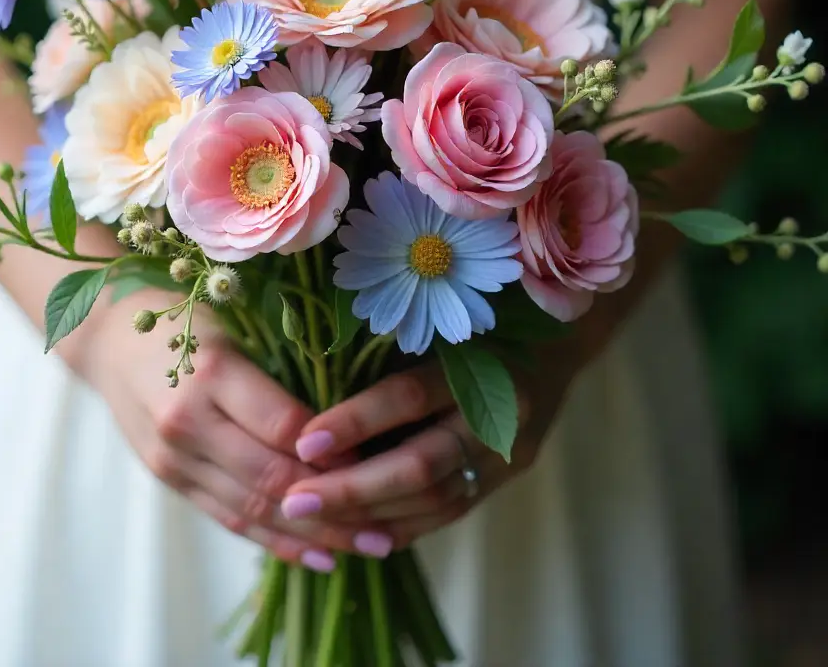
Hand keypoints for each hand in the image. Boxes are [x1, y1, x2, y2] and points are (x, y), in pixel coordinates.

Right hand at [67, 293, 394, 569]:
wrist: (107, 337)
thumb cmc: (184, 315)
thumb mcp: (236, 321)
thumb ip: (282, 364)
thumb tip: (347, 417)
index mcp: (211, 370)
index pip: (284, 426)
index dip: (334, 451)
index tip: (384, 459)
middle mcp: (188, 420)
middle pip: (270, 477)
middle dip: (334, 506)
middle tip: (389, 522)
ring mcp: (173, 458)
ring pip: (252, 509)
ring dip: (312, 535)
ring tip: (368, 547)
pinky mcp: (169, 479)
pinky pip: (227, 519)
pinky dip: (274, 540)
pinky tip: (317, 554)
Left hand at [279, 333, 599, 550]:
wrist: (555, 342)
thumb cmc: (475, 319)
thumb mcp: (435, 321)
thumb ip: (388, 349)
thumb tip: (311, 384)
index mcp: (479, 359)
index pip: (410, 397)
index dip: (355, 421)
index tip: (303, 441)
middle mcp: (500, 412)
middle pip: (422, 465)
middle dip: (353, 489)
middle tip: (296, 500)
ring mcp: (508, 452)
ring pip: (436, 499)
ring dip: (370, 514)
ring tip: (313, 519)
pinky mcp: (505, 477)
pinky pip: (449, 513)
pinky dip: (402, 525)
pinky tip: (356, 533)